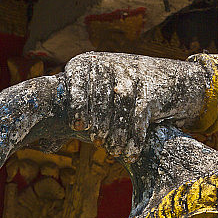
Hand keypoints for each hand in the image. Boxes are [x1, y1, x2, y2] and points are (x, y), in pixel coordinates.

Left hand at [63, 52, 204, 159]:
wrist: (174, 83)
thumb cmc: (127, 96)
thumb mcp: (100, 100)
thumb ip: (73, 120)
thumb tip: (43, 146)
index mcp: (91, 64)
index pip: (78, 77)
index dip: (77, 102)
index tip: (78, 126)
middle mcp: (111, 65)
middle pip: (99, 96)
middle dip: (98, 122)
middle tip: (97, 142)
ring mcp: (133, 76)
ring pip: (119, 108)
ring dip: (116, 133)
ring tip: (114, 151)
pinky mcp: (153, 91)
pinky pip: (139, 117)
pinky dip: (134, 138)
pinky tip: (131, 153)